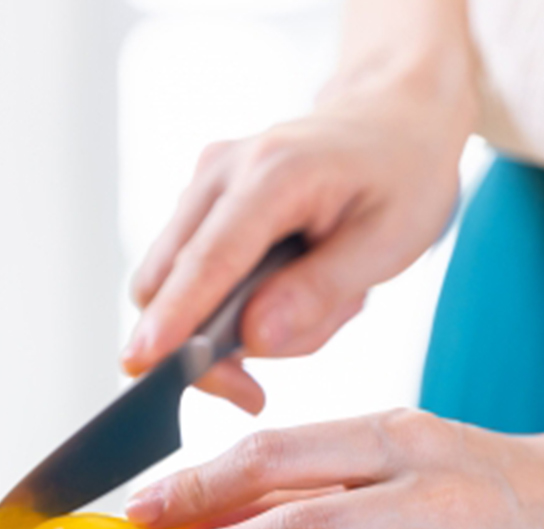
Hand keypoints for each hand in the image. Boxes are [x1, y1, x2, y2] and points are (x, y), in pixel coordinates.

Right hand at [122, 63, 472, 412]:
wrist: (393, 120)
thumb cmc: (401, 179)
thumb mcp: (389, 242)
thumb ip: (319, 292)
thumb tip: (253, 338)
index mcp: (275, 174)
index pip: (210, 259)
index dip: (174, 317)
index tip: (142, 364)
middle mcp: (223, 171)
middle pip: (167, 280)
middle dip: (200, 347)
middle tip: (256, 391)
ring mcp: (205, 182)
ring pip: (176, 285)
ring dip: (228, 326)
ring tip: (314, 306)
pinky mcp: (202, 201)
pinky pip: (193, 275)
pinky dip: (231, 305)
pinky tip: (293, 287)